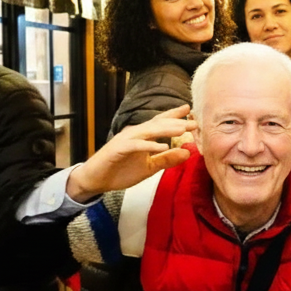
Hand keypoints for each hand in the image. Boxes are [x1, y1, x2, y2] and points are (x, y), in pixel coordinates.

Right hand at [66, 107, 196, 201]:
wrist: (96, 180)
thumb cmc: (120, 171)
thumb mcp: (149, 167)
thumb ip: (166, 159)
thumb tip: (187, 152)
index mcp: (142, 136)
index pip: (160, 123)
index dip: (174, 116)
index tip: (190, 110)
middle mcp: (135, 134)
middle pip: (157, 124)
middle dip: (175, 122)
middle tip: (194, 122)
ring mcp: (125, 140)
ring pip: (148, 131)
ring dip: (165, 129)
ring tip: (182, 128)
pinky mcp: (118, 149)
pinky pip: (136, 145)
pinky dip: (149, 145)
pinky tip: (163, 146)